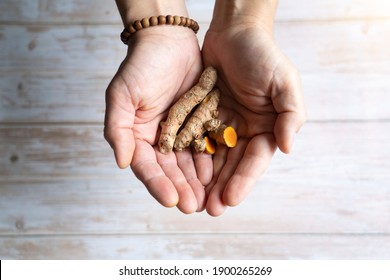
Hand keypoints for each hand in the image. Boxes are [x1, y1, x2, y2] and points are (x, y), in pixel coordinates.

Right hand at [104, 27, 211, 212]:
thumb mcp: (122, 95)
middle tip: (195, 207)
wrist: (169, 41)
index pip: (148, 167)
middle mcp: (160, 140)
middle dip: (183, 189)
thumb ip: (118, 130)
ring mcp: (181, 133)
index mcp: (138, 137)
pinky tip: (220, 174)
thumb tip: (122, 163)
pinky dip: (212, 160)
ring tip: (210, 199)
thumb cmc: (141, 66)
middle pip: (171, 171)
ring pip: (190, 163)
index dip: (158, 184)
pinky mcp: (200, 123)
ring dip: (199, 182)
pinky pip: (207, 145)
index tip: (172, 200)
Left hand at [202, 23, 305, 215]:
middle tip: (209, 210)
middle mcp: (244, 131)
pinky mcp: (203, 116)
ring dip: (204, 180)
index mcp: (266, 127)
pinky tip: (181, 174)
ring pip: (213, 158)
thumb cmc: (262, 55)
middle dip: (222, 188)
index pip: (255, 160)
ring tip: (194, 200)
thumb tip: (287, 148)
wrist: (233, 33)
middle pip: (232, 165)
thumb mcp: (284, 82)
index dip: (243, 181)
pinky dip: (189, 158)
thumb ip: (291, 115)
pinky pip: (195, 140)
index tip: (230, 200)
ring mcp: (223, 125)